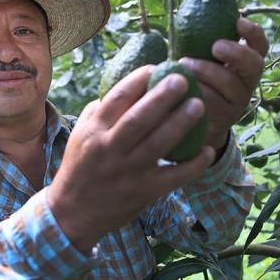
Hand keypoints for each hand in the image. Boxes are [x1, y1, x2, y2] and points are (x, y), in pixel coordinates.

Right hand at [47, 65, 215, 251]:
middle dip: (162, 96)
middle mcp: (109, 149)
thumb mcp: (81, 135)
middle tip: (183, 79)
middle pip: (139, 118)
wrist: (72, 213)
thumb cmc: (80, 166)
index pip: (117, 98)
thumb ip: (100, 111)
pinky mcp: (143, 191)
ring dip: (180, 123)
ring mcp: (128, 172)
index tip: (157, 66)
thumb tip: (126, 86)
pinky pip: (173, 176)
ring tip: (199, 105)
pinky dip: (193, 164)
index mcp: (94, 131)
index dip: (139, 79)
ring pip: (158, 144)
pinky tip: (206, 151)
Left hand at [179, 18, 267, 150]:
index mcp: (244, 64)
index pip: (260, 46)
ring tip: (183, 63)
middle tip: (215, 46)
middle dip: (236, 52)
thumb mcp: (199, 60)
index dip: (253, 33)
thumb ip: (199, 43)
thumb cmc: (194, 81)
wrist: (192, 123)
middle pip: (254, 65)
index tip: (238, 22)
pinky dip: (196, 91)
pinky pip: (213, 103)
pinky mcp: (224, 120)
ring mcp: (238, 103)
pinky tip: (182, 86)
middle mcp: (247, 83)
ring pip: (229, 84)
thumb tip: (184, 13)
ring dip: (206, 70)